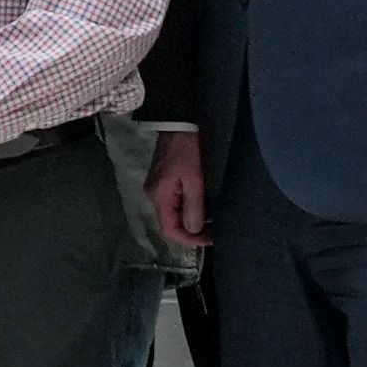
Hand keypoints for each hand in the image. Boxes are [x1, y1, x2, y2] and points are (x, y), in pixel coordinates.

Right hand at [146, 125, 209, 249]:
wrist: (176, 126)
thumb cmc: (186, 151)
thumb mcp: (194, 179)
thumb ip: (194, 206)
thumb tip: (193, 230)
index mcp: (159, 197)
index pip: (169, 229)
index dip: (188, 239)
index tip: (208, 240)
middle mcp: (154, 197)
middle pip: (169, 224)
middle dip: (190, 233)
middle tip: (212, 234)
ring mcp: (157, 190)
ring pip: (172, 215)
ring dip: (190, 222)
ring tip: (210, 224)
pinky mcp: (163, 184)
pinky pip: (174, 205)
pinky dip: (187, 211)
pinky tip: (201, 210)